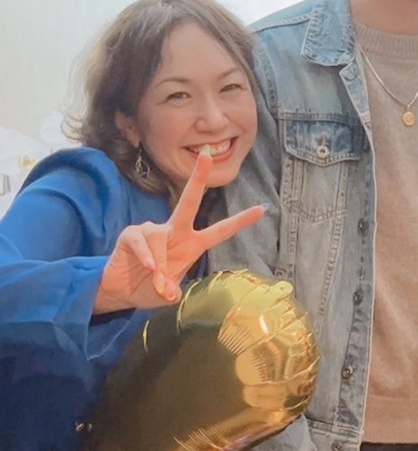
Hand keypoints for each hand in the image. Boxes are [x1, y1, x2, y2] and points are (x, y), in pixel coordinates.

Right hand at [95, 151, 264, 313]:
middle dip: (198, 179)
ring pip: (161, 240)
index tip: (261, 209)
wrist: (122, 291)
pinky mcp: (132, 234)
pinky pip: (143, 242)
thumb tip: (169, 290)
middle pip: (188, 202)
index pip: (219, 231)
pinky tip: (149, 268)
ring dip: (160, 266)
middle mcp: (174, 232)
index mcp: (191, 245)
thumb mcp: (167, 294)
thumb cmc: (150, 288)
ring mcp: (152, 230)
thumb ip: (172, 290)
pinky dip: (147, 257)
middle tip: (207, 156)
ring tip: (157, 283)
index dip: (240, 222)